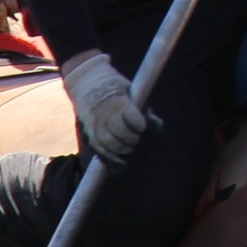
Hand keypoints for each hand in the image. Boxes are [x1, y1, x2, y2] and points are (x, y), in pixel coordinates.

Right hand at [61, 49, 155, 165]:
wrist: (87, 82)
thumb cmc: (116, 89)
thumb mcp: (131, 91)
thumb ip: (144, 110)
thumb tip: (158, 127)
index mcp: (117, 100)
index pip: (128, 115)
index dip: (138, 123)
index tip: (142, 126)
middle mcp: (104, 113)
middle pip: (118, 132)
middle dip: (131, 138)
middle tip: (136, 137)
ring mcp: (95, 124)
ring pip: (108, 143)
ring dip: (122, 150)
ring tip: (129, 147)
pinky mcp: (90, 134)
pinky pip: (99, 151)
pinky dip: (111, 160)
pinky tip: (121, 164)